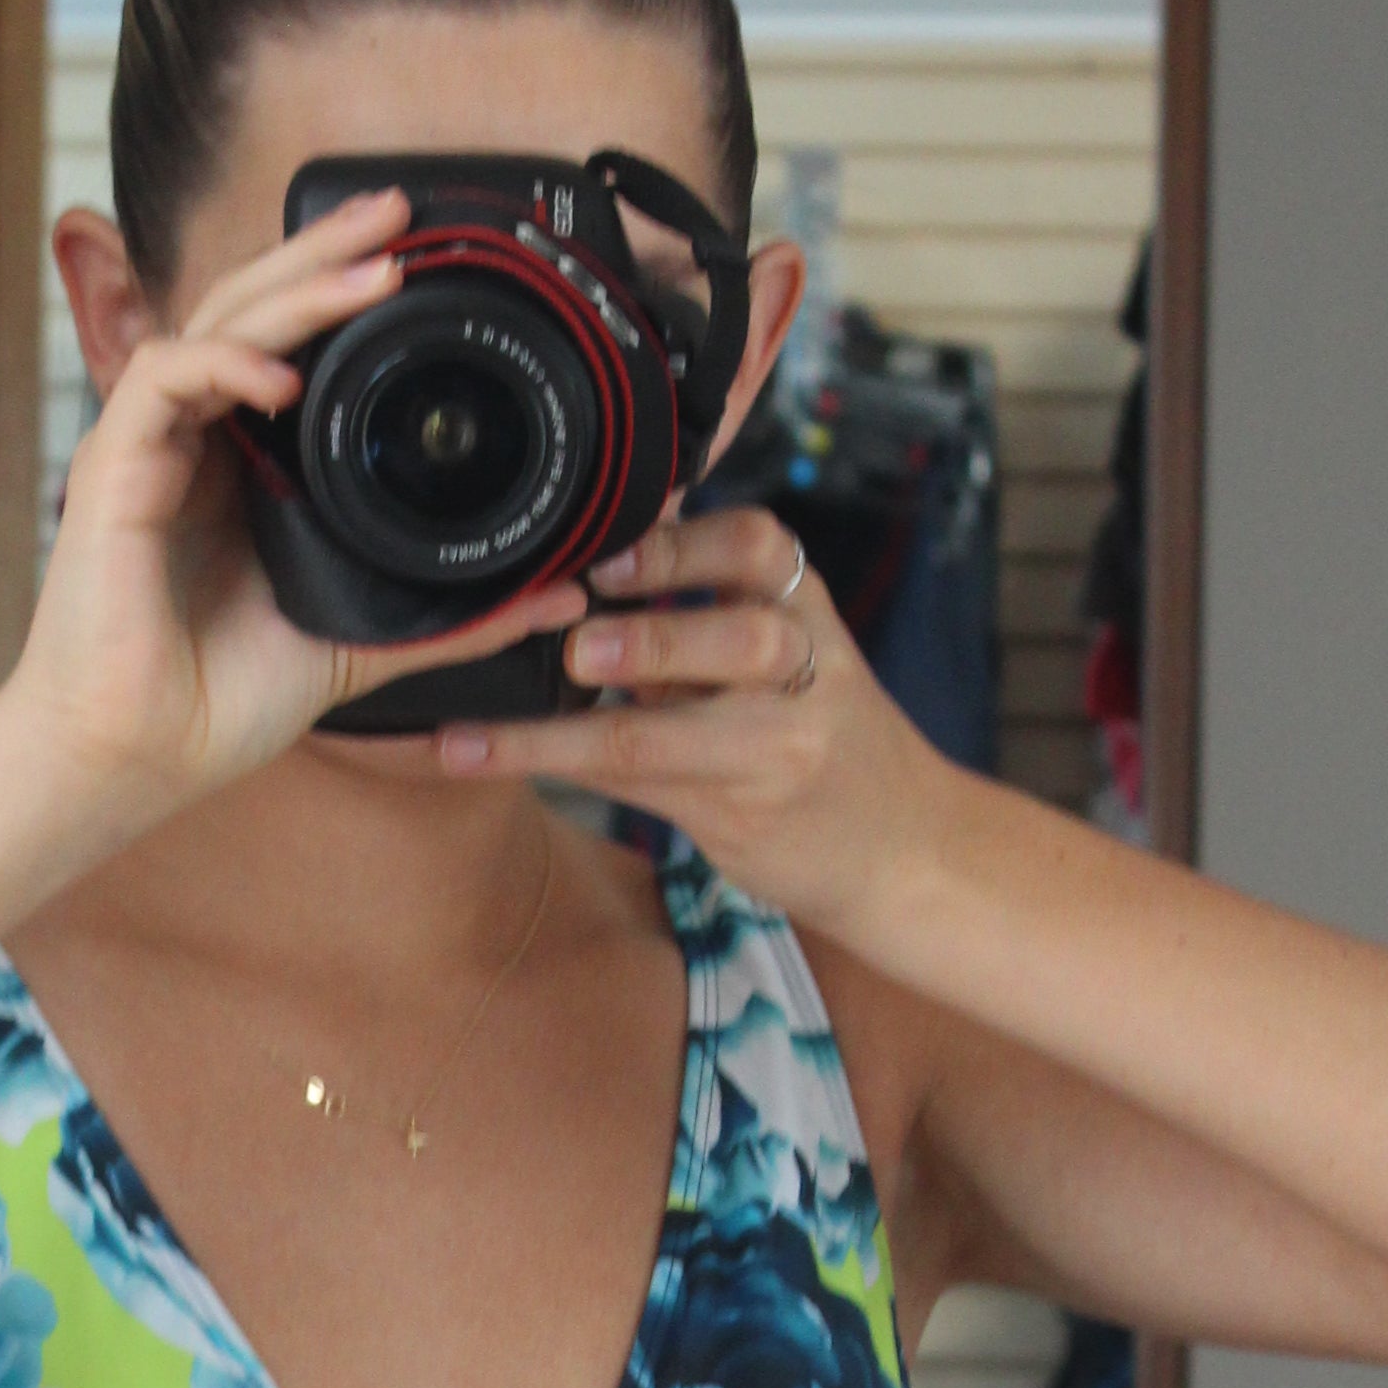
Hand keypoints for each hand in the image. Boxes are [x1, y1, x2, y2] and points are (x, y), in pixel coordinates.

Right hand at [0, 189, 589, 829]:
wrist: (137, 757)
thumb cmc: (216, 703)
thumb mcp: (360, 645)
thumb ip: (454, 616)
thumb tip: (563, 596)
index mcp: (241, 465)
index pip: (290, 345)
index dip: (344, 294)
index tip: (418, 261)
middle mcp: (194, 440)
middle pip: (255, 307)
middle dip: (327, 252)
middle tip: (400, 210)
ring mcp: (149, 446)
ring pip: (215, 321)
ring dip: (295, 288)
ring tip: (373, 266)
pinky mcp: (110, 467)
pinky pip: (163, 378)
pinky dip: (223, 363)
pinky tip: (281, 376)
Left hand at [431, 505, 949, 944]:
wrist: (903, 851)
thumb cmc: (825, 740)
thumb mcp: (791, 656)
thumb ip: (709, 606)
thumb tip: (611, 536)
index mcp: (808, 615)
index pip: (762, 550)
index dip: (683, 545)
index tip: (611, 552)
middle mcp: (804, 677)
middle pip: (738, 639)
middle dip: (654, 636)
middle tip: (578, 644)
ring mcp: (775, 753)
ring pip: (665, 736)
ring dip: (569, 731)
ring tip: (486, 729)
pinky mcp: (739, 817)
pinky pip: (632, 788)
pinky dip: (553, 766)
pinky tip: (483, 756)